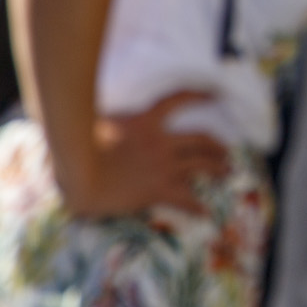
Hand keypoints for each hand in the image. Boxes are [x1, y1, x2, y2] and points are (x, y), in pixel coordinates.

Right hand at [63, 91, 230, 218]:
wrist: (78, 174)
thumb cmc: (79, 146)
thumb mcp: (99, 121)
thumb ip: (114, 118)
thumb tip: (108, 115)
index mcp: (145, 120)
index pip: (177, 99)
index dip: (199, 95)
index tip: (216, 93)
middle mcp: (160, 141)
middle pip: (201, 138)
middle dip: (218, 145)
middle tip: (228, 151)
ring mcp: (161, 165)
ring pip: (201, 164)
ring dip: (218, 169)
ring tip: (227, 173)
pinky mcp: (157, 189)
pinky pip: (186, 198)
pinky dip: (199, 206)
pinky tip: (207, 213)